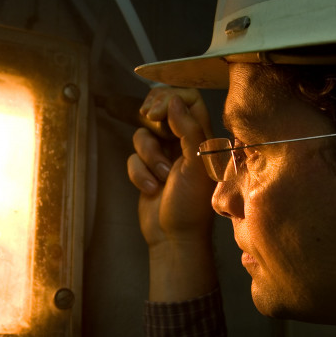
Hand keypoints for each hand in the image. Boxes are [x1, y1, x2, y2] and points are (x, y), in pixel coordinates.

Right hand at [127, 86, 217, 299]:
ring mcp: (163, 156)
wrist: (174, 239)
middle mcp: (183, 142)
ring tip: (162, 177)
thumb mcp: (196, 164)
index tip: (157, 112)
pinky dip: (138, 173)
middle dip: (153, 117)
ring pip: (143, 134)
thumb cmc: (191, 205)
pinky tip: (151, 189)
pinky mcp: (146, 170)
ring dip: (148, 155)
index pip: (189, 99)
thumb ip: (188, 129)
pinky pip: (133, 158)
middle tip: (150, 119)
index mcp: (203, 137)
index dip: (170, 98)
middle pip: (162, 108)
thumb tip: (173, 100)